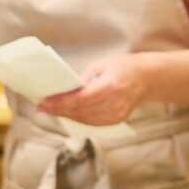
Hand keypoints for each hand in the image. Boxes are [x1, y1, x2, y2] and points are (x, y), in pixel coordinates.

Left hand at [37, 53, 152, 124]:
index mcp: (110, 86)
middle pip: (80, 112)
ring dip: (66, 115)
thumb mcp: (101, 65)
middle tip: (42, 107)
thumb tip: (65, 92)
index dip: (60, 103)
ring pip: (84, 120)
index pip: (80, 100)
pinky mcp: (116, 120)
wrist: (146, 78)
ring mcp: (116, 115)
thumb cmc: (123, 67)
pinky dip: (78, 118)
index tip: (44, 103)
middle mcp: (114, 103)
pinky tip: (68, 113)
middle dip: (59, 110)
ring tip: (51, 110)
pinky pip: (92, 122)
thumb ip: (84, 79)